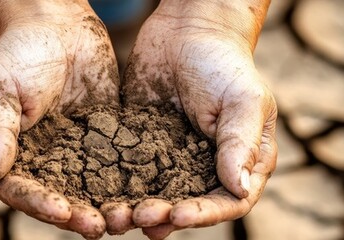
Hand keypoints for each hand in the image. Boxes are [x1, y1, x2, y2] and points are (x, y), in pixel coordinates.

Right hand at [0, 1, 118, 237]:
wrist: (57, 23)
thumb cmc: (18, 52)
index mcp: (12, 157)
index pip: (23, 193)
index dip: (41, 206)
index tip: (64, 211)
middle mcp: (45, 163)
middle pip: (60, 201)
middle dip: (79, 216)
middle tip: (100, 227)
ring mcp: (77, 154)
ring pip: (92, 191)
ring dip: (107, 207)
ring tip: (126, 218)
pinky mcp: (106, 141)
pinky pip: (118, 168)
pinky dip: (131, 183)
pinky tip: (148, 193)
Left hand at [119, 0, 277, 237]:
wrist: (186, 30)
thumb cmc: (224, 63)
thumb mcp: (243, 100)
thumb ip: (240, 144)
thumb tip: (239, 189)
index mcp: (241, 163)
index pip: (228, 202)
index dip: (204, 215)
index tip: (179, 215)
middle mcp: (207, 169)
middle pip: (188, 207)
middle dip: (164, 216)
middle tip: (140, 216)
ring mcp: (173, 161)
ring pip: (157, 197)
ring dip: (137, 210)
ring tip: (117, 216)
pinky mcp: (142, 149)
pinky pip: (130, 175)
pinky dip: (117, 189)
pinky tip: (100, 198)